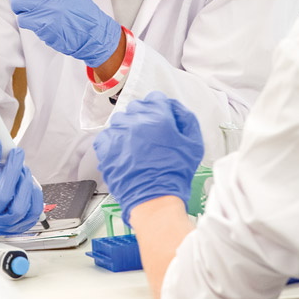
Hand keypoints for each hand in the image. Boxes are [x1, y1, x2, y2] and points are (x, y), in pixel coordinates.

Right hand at [0, 137, 43, 235]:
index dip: (0, 165)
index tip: (5, 147)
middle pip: (8, 201)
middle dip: (16, 174)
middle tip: (17, 156)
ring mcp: (5, 226)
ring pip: (23, 209)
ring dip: (27, 185)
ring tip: (23, 170)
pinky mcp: (19, 227)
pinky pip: (34, 214)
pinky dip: (35, 196)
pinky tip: (29, 184)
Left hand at [93, 91, 203, 224]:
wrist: (154, 199)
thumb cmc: (175, 173)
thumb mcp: (194, 144)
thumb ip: (186, 118)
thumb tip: (174, 107)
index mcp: (158, 117)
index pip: (156, 99)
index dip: (160, 110)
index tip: (161, 122)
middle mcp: (135, 120)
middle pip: (137, 108)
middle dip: (144, 119)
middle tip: (150, 138)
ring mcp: (118, 132)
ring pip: (121, 120)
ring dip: (128, 129)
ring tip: (136, 148)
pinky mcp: (105, 146)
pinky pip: (107, 134)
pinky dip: (114, 141)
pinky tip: (124, 153)